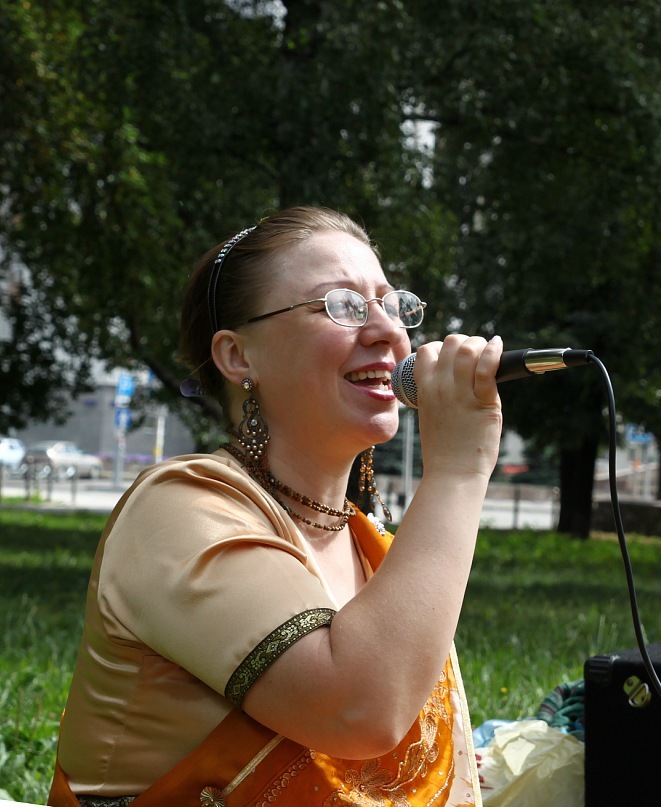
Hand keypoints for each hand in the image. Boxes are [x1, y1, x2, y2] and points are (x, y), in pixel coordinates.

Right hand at [413, 334, 502, 478]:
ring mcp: (460, 393)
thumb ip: (441, 395)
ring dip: (480, 344)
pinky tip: (498, 346)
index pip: (427, 351)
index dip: (442, 347)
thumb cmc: (444, 450)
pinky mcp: (482, 401)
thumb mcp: (432, 415)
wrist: (452, 473)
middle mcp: (440, 386)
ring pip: (468, 349)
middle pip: (450, 343)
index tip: (454, 356)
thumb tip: (460, 380)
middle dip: (466, 342)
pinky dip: (494, 352)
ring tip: (490, 350)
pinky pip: (487, 367)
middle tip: (477, 353)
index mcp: (424, 389)